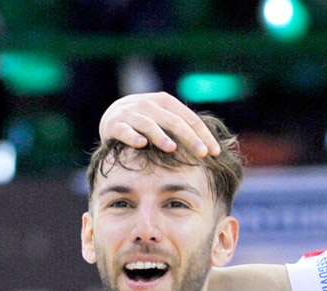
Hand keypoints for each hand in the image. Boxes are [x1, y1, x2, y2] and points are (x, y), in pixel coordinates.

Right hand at [99, 92, 219, 156]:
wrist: (111, 117)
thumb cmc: (144, 123)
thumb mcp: (163, 120)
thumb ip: (182, 128)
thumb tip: (211, 147)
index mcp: (165, 102)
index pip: (189, 118)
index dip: (203, 134)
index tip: (215, 152)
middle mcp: (148, 104)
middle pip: (173, 121)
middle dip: (190, 138)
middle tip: (202, 153)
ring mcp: (130, 113)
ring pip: (148, 125)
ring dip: (161, 136)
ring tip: (172, 148)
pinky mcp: (114, 124)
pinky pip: (124, 131)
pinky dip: (132, 136)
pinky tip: (141, 143)